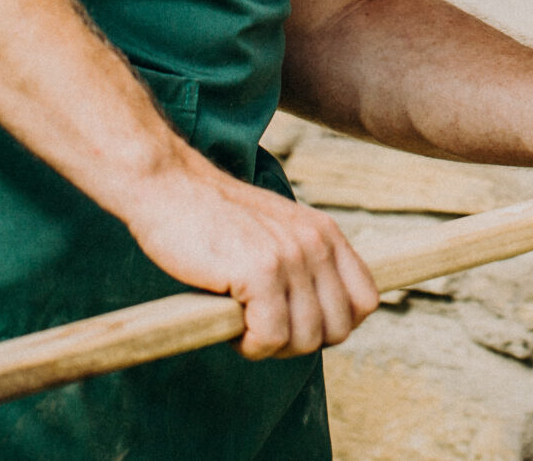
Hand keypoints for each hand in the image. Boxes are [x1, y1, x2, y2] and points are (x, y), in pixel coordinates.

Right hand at [123, 153, 379, 357]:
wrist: (168, 187)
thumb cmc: (213, 218)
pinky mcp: (260, 272)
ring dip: (271, 345)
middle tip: (260, 326)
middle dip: (299, 341)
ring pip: (306, 340)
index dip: (334, 324)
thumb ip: (306, 264)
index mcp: (326, 233)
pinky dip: (249, 345)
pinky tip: (228, 324)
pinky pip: (271, 338)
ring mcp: (291, 257)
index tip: (295, 322)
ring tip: (241, 321)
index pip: (364, 300)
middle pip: (337, 329)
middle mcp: (316, 243)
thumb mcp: (277, 232)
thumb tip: (326, 321)